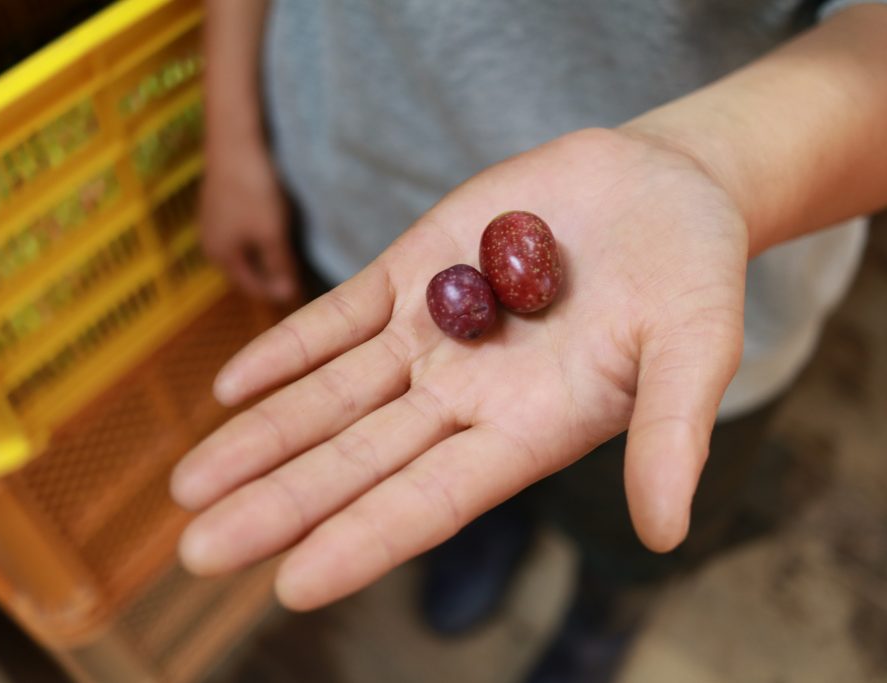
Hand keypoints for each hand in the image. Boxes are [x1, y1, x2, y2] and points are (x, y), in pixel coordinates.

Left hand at [171, 128, 747, 609]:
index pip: (434, 500)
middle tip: (199, 553)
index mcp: (529, 429)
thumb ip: (671, 434)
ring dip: (264, 437)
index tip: (292, 584)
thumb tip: (667, 533)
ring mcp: (434, 332)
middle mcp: (468, 396)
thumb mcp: (696, 349)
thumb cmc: (694, 276)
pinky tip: (234, 385)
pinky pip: (340, 317)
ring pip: (334, 394)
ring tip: (189, 484)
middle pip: (359, 459)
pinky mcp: (415, 269)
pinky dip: (289, 348)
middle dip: (280, 504)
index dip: (365, 539)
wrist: (662, 190)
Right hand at [199, 141, 299, 302]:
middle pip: (243, 270)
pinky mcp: (217, 204)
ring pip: (241, 250)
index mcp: (221, 255)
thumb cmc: (254, 192)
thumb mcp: (272, 234)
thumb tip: (287, 294)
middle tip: (296, 279)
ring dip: (263, 257)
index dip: (274, 292)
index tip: (299, 294)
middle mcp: (209, 243)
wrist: (234, 143)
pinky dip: (256, 239)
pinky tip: (272, 230)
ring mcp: (210, 222)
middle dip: (268, 276)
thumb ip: (279, 265)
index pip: (250, 286)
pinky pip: (239, 232)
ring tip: (288, 257)